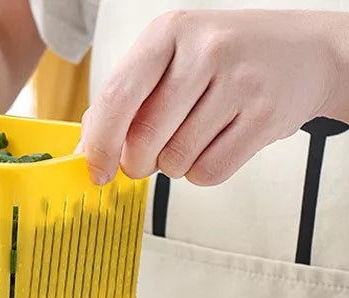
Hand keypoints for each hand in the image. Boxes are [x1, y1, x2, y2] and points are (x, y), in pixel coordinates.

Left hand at [79, 10, 340, 185]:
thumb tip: (86, 150)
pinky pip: (208, 173)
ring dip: (174, 165)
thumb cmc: (222, 63)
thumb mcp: (170, 61)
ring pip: (175, 161)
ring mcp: (239, 82)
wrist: (304, 53)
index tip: (96, 171)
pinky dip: (203, 172)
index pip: (118, 98)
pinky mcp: (264, 116)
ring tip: (192, 139)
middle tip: (148, 156)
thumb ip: (125, 101)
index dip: (100, 145)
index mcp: (168, 32)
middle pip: (144, 140)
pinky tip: (215, 145)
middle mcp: (205, 50)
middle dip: (138, 162)